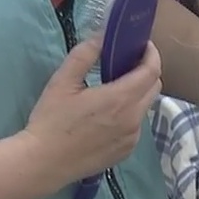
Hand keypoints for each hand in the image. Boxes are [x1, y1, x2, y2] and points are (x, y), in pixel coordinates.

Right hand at [22, 39, 163, 185]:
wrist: (44, 163)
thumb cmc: (51, 121)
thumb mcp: (63, 82)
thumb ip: (85, 55)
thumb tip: (102, 36)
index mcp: (121, 99)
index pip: (152, 71)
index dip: (151, 54)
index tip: (143, 45)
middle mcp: (133, 119)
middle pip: (154, 88)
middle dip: (146, 71)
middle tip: (128, 63)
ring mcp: (132, 137)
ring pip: (146, 107)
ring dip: (138, 93)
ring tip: (115, 87)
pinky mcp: (126, 151)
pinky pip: (137, 125)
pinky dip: (130, 113)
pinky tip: (109, 113)